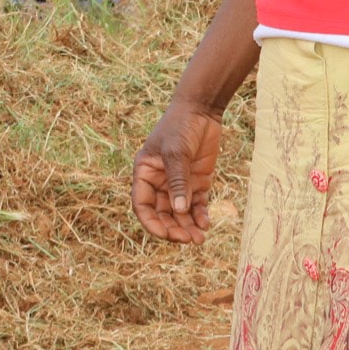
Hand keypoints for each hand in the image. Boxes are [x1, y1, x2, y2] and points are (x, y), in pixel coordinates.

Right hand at [132, 97, 222, 244]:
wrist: (202, 109)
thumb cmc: (180, 126)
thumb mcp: (175, 152)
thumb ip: (177, 182)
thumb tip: (179, 210)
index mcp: (145, 173)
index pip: (142, 205)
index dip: (151, 223)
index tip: (165, 235)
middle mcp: (160, 181)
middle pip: (162, 213)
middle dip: (173, 228)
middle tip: (188, 240)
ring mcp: (180, 182)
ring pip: (180, 212)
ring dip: (188, 226)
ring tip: (199, 239)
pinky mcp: (198, 181)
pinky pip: (197, 204)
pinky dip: (200, 215)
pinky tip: (206, 223)